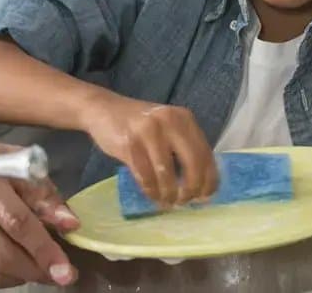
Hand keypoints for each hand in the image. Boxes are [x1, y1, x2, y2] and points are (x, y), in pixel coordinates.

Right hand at [0, 133, 80, 286]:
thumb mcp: (18, 164)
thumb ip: (44, 194)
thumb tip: (70, 224)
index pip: (16, 221)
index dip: (43, 247)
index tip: (66, 268)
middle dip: (34, 268)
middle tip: (62, 275)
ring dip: (22, 273)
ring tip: (44, 269)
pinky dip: (5, 274)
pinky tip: (21, 266)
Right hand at [81, 94, 217, 208]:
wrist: (103, 109)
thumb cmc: (139, 125)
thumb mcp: (167, 129)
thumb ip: (183, 149)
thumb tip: (200, 185)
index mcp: (184, 118)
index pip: (206, 153)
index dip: (209, 179)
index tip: (205, 197)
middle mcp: (169, 121)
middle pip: (192, 163)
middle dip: (191, 188)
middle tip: (185, 201)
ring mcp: (148, 131)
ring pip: (166, 173)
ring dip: (168, 193)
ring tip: (167, 201)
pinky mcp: (129, 143)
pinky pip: (144, 176)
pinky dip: (150, 190)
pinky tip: (152, 194)